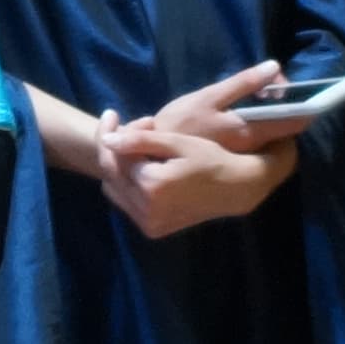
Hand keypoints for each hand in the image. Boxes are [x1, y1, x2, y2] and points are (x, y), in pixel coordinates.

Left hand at [96, 64, 303, 241]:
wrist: (237, 189)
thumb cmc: (212, 159)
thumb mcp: (178, 143)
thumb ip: (140, 140)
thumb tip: (107, 140)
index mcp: (152, 187)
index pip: (114, 158)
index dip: (109, 135)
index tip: (111, 114)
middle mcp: (146, 210)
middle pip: (110, 175)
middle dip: (111, 150)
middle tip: (118, 129)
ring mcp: (149, 223)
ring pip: (114, 191)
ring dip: (118, 168)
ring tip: (132, 148)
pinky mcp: (153, 229)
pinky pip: (127, 203)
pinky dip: (128, 185)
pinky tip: (140, 167)